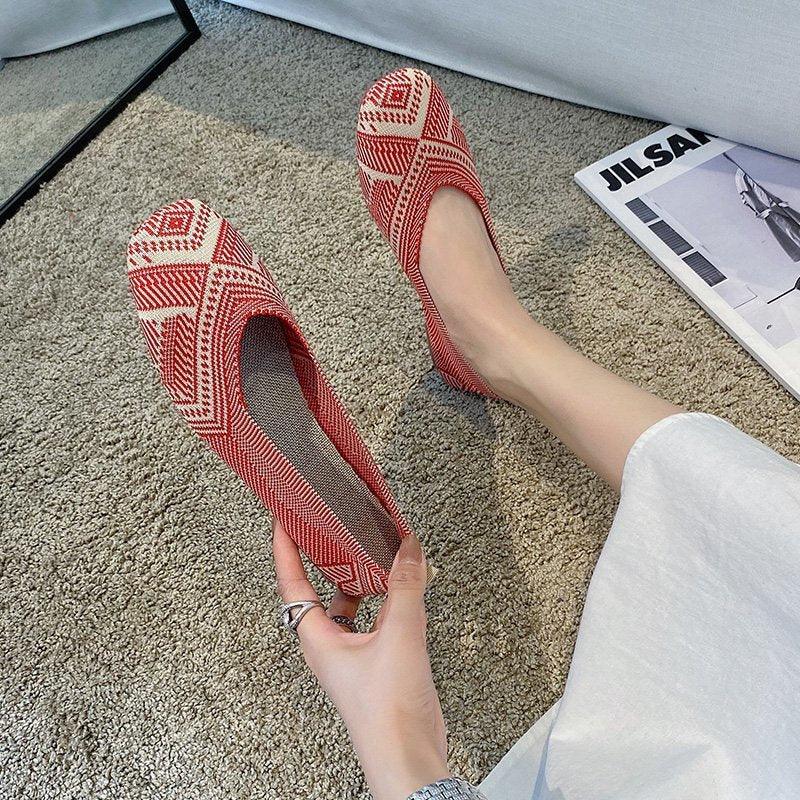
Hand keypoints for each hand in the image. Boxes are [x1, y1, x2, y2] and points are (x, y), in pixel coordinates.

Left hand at [273, 521, 449, 799]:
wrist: (408, 757)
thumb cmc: (386, 712)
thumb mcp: (398, 636)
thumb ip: (406, 587)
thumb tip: (408, 548)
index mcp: (319, 639)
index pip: (291, 583)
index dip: (285, 550)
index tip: (283, 520)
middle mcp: (331, 646)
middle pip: (317, 592)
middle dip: (323, 560)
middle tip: (329, 528)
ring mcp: (354, 656)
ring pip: (349, 607)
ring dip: (359, 580)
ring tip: (371, 552)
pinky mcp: (378, 664)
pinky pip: (376, 622)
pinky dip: (386, 601)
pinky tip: (403, 590)